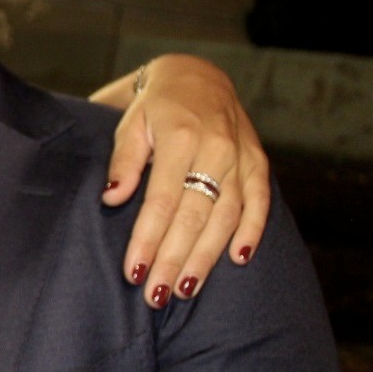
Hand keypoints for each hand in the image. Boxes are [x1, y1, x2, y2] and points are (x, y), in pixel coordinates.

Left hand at [99, 55, 268, 306]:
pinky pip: (260, 201)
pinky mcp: (258, 161)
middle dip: (174, 258)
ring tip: (186, 288)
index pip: (162, 200)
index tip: (134, 272)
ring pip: (227, 216)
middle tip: (157, 294)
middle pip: (195, 215)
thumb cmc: (153, 108)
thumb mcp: (129, 124)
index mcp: (180, 137)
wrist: (196, 77)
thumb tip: (112, 198)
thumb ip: (123, 161)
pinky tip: (238, 259)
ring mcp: (241, 156)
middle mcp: (216, 148)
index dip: (148, 239)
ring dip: (207, 256)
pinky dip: (252, 230)